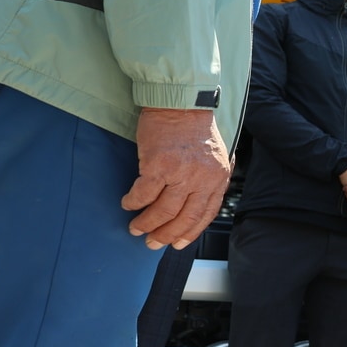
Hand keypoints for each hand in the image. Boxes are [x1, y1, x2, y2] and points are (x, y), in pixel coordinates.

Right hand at [123, 108, 230, 249]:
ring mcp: (181, 173)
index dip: (190, 233)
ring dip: (147, 223)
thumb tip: (198, 202)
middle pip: (184, 218)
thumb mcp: (215, 156)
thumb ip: (209, 179)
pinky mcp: (159, 165)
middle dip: (166, 234)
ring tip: (136, 228)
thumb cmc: (194, 127)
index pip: (206, 215)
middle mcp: (203, 179)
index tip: (177, 243)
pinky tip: (128, 204)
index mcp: (218, 178)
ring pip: (163, 210)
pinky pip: (144, 193)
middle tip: (151, 243)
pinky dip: (134, 202)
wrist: (181, 102)